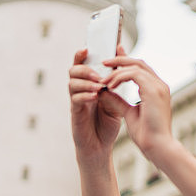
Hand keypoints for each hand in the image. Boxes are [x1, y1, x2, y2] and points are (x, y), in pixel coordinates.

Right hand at [68, 48, 131, 163]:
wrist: (101, 147)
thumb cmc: (107, 124)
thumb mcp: (115, 100)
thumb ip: (116, 82)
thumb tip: (123, 63)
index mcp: (88, 86)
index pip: (82, 65)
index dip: (81, 55)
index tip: (88, 48)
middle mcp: (80, 92)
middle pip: (73, 71)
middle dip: (85, 69)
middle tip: (99, 74)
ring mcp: (76, 103)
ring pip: (72, 83)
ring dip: (86, 81)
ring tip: (99, 86)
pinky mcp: (75, 115)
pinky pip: (75, 100)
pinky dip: (85, 95)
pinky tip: (95, 96)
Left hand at [102, 48, 173, 157]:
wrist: (156, 146)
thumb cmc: (147, 134)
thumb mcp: (128, 113)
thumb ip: (118, 100)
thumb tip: (104, 91)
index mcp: (157, 90)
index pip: (141, 68)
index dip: (126, 61)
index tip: (112, 59)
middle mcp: (160, 85)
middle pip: (139, 62)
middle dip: (120, 59)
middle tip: (104, 62)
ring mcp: (159, 87)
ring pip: (135, 66)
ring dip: (117, 71)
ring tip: (103, 79)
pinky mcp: (154, 90)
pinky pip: (134, 74)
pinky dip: (120, 77)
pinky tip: (110, 85)